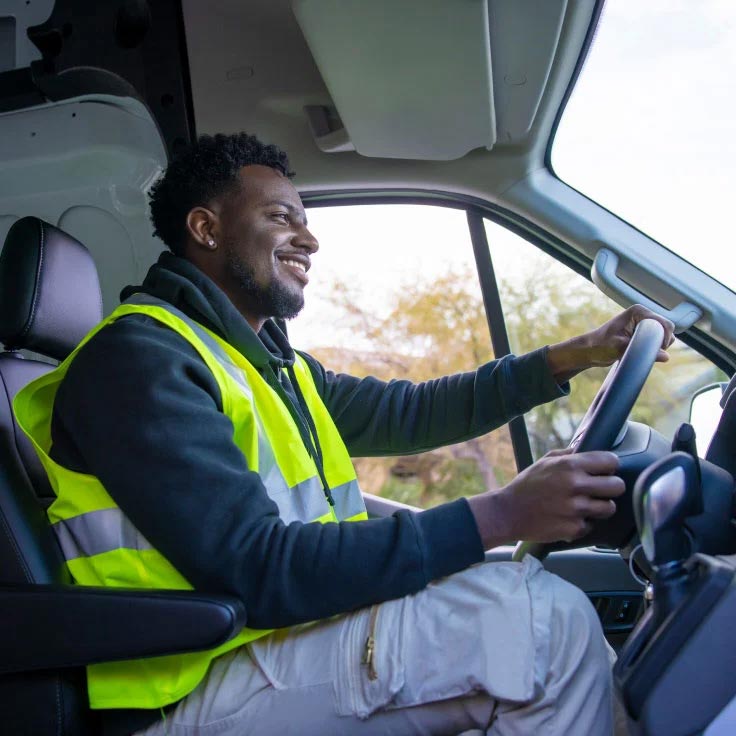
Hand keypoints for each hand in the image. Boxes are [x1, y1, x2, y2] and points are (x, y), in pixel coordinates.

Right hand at [468, 449, 625, 547]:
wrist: (508, 513)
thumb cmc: (527, 486)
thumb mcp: (545, 462)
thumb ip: (569, 454)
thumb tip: (587, 447)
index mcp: (569, 465)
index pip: (610, 461)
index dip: (609, 466)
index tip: (605, 470)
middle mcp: (575, 485)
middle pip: (617, 486)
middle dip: (610, 487)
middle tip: (600, 489)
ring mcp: (576, 509)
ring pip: (609, 507)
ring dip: (599, 507)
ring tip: (584, 505)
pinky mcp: (574, 529)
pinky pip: (592, 525)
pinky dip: (582, 523)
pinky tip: (569, 518)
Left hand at [546, 305, 674, 382]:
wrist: (590, 350)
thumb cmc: (600, 346)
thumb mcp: (619, 348)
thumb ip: (641, 350)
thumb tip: (665, 356)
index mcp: (638, 312)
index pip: (664, 323)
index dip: (664, 338)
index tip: (655, 350)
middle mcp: (643, 315)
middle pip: (667, 330)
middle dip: (661, 343)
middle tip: (646, 353)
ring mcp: (644, 324)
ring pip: (664, 337)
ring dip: (658, 347)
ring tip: (640, 353)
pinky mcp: (643, 333)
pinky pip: (657, 341)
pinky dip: (654, 349)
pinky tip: (642, 354)